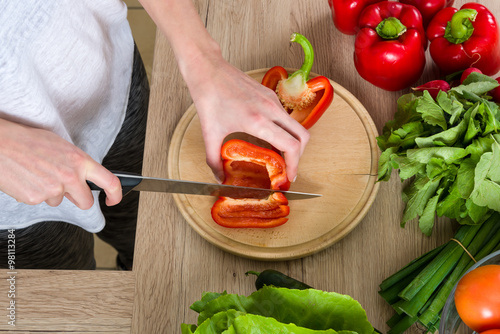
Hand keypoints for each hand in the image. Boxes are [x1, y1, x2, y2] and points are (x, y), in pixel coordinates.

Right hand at [0, 118, 121, 207]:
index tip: (113, 200)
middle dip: (78, 199)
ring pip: (58, 201)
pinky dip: (34, 193)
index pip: (109, 181)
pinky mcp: (35, 198)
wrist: (1, 143)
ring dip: (51, 192)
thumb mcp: (61, 146)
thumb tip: (83, 177)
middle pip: (86, 202)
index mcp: (80, 161)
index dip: (115, 194)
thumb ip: (76, 163)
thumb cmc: (28, 140)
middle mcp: (70, 176)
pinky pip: (40, 201)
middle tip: (65, 188)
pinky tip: (26, 179)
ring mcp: (53, 189)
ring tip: (37, 173)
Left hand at [139, 0, 309, 182]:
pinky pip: (285, 116)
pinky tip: (271, 137)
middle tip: (289, 169)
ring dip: (293, 142)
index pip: (291, 146)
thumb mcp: (210, 133)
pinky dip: (285, 130)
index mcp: (258, 121)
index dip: (294, 165)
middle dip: (300, 156)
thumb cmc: (208, 97)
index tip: (289, 177)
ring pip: (296, 125)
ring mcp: (272, 100)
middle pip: (302, 136)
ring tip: (280, 156)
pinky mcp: (269, 94)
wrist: (207, 69)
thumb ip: (214, 160)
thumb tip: (219, 178)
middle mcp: (270, 109)